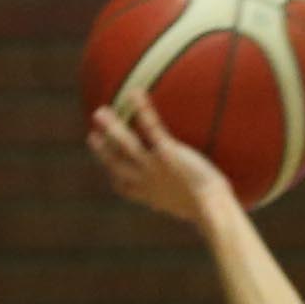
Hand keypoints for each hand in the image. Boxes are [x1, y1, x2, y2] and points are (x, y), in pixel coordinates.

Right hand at [88, 95, 231, 226]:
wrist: (212, 207)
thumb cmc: (211, 210)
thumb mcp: (195, 208)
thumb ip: (190, 201)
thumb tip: (203, 207)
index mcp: (152, 196)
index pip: (126, 188)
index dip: (115, 179)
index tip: (110, 172)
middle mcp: (147, 181)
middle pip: (117, 164)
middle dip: (102, 151)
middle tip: (92, 137)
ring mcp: (154, 165)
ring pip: (126, 144)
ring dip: (112, 128)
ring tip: (100, 112)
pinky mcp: (166, 152)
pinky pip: (150, 126)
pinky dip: (141, 109)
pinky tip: (135, 93)